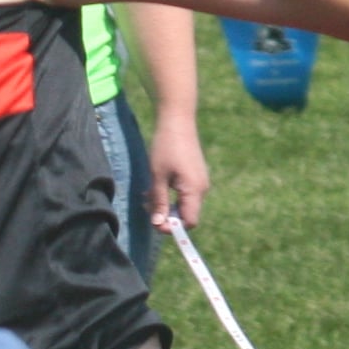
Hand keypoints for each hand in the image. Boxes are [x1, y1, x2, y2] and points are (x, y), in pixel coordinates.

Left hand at [147, 113, 211, 228]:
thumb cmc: (166, 147)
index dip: (173, 227)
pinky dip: (170, 195)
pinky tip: (155, 186)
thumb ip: (158, 201)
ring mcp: (200, 181)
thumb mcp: (157, 176)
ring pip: (183, 204)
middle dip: (166, 216)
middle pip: (186, 215)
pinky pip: (184, 193)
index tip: (155, 223)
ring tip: (147, 195)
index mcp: (194, 190)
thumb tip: (157, 224)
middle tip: (146, 206)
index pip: (189, 221)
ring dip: (165, 204)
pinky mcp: (195, 175)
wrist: (177, 121)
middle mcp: (201, 188)